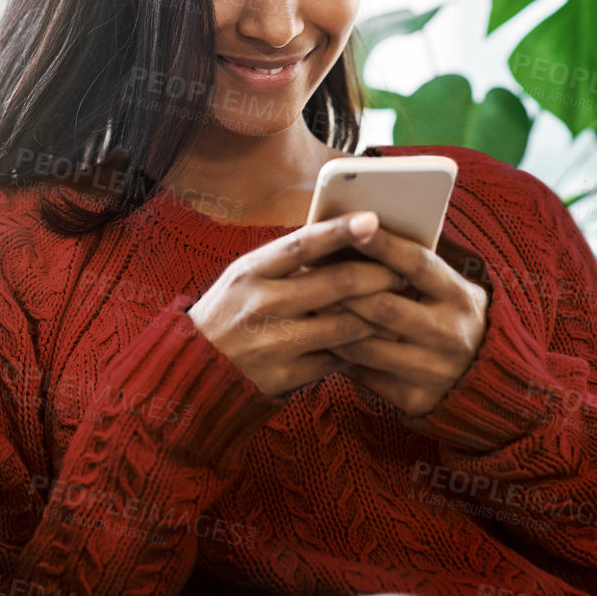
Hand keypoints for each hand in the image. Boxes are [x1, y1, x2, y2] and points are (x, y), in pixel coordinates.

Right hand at [187, 212, 410, 398]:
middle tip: (403, 269)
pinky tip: (374, 339)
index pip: (302, 244)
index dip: (340, 230)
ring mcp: (273, 343)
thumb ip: (285, 262)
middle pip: (335, 285)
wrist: (193, 369)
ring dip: (378, 314)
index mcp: (250, 272)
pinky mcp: (284, 376)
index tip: (372, 219)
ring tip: (398, 303)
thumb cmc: (228, 313)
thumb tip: (340, 238)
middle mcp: (261, 304)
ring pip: (345, 325)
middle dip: (378, 275)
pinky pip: (336, 360)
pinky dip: (359, 348)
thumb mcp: (244, 278)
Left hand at [324, 225, 490, 418]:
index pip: (418, 265)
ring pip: (366, 345)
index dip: (385, 245)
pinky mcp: (414, 398)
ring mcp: (432, 370)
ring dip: (330, 325)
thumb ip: (414, 269)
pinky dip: (339, 356)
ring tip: (304, 306)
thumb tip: (359, 233)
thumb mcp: (450, 289)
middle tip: (307, 271)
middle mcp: (449, 334)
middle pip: (383, 307)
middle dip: (341, 289)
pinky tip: (318, 341)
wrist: (484, 377)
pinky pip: (364, 374)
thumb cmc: (452, 317)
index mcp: (460, 298)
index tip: (355, 227)